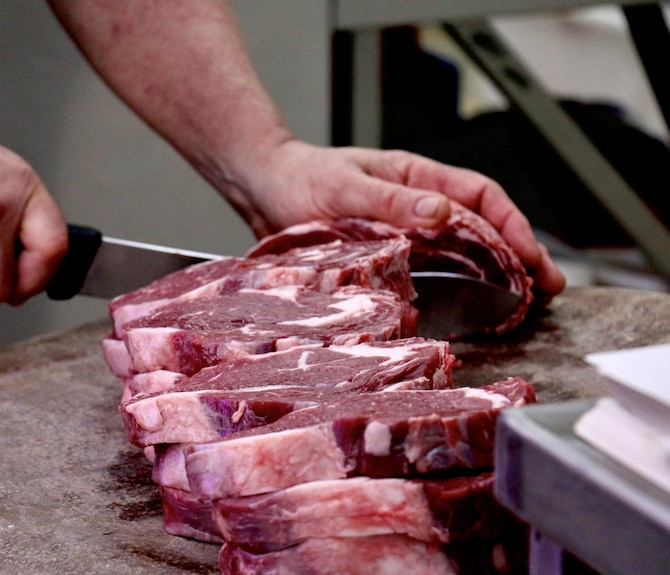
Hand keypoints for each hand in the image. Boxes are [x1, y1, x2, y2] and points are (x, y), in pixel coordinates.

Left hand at [232, 139, 565, 297]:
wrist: (262, 191)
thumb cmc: (301, 180)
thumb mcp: (346, 188)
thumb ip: (391, 201)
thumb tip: (443, 214)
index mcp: (416, 179)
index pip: (480, 197)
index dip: (512, 226)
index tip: (533, 257)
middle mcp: (416, 207)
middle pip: (482, 228)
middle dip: (518, 255)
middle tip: (545, 289)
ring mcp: (403, 234)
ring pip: (460, 253)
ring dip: (493, 276)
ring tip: (521, 304)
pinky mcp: (384, 258)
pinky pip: (427, 273)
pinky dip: (453, 290)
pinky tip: (466, 310)